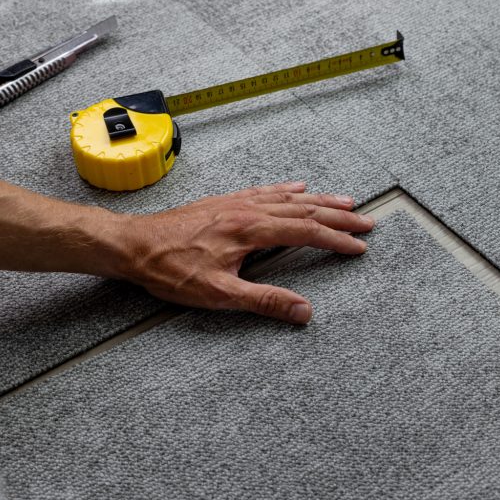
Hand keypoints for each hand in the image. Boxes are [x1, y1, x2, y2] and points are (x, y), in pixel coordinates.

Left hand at [115, 181, 373, 322]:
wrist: (132, 245)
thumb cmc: (170, 270)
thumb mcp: (218, 294)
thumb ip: (264, 300)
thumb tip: (304, 311)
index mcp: (251, 231)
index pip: (306, 232)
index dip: (336, 239)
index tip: (359, 246)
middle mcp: (248, 211)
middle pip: (304, 210)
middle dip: (339, 216)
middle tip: (366, 221)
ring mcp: (236, 203)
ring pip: (288, 198)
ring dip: (320, 200)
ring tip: (345, 201)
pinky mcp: (224, 203)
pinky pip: (265, 191)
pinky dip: (287, 190)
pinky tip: (297, 188)